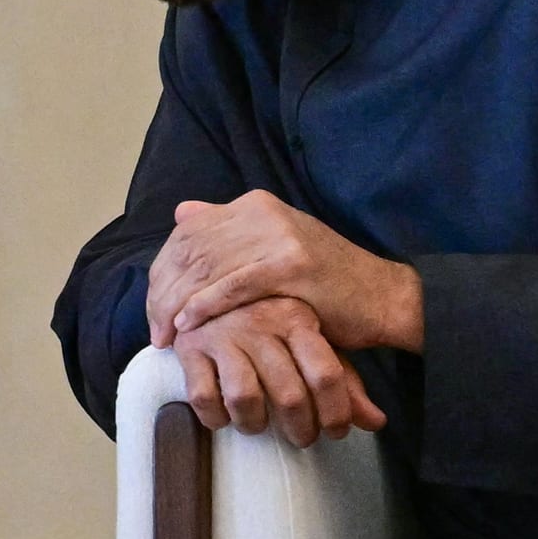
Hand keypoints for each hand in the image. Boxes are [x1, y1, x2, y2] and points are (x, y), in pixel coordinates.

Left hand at [148, 189, 424, 354]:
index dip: (163, 270)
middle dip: (164, 291)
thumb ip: (229, 231)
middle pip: (191, 249)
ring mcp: (278, 236)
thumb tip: (182, 211)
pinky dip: (205, 306)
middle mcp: (263, 212)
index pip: (188, 232)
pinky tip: (188, 326)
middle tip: (154, 328)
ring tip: (165, 334)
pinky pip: (233, 285)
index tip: (154, 306)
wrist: (383, 297)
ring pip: (206, 268)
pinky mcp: (291, 265)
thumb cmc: (325, 283)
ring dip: (177, 304)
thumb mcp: (275, 248)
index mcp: (255, 204)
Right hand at [173, 297, 387, 444]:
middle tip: (302, 439)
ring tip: (259, 426)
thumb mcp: (313, 342)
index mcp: (297, 316)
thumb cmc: (272, 324)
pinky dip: (215, 416)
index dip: (336, 412)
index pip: (326, 373)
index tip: (336, 432)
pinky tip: (224, 416)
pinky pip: (203, 396)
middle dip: (300, 429)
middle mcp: (261, 322)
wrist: (211, 284)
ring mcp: (224, 333)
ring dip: (255, 425)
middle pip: (290, 394)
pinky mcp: (190, 347)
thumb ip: (344, 381)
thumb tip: (377, 422)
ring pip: (245, 399)